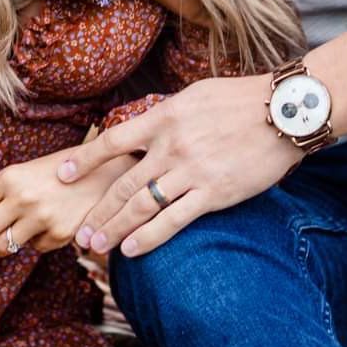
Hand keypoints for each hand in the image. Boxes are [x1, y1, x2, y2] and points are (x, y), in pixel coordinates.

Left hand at [0, 146, 135, 259]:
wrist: (106, 174)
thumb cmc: (63, 172)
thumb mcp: (28, 171)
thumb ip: (2, 192)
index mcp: (10, 177)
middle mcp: (22, 197)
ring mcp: (40, 218)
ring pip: (3, 247)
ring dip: (0, 249)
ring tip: (8, 242)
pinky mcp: (58, 235)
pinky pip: (34, 248)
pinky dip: (35, 242)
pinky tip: (48, 226)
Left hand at [55, 74, 301, 257]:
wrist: (284, 112)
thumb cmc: (242, 100)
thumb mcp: (195, 95)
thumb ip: (167, 114)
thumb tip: (146, 127)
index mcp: (164, 117)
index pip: (113, 141)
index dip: (84, 160)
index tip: (62, 175)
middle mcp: (171, 146)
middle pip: (122, 184)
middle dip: (97, 211)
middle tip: (78, 234)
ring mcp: (191, 171)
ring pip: (142, 206)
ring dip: (115, 229)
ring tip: (95, 247)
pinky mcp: (213, 193)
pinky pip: (173, 221)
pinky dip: (149, 238)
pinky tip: (131, 251)